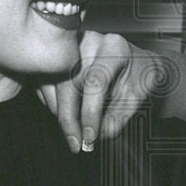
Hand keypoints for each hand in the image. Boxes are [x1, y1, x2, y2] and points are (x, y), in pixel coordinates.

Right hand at [39, 31, 164, 152]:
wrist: (136, 60)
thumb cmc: (140, 76)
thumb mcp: (138, 97)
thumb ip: (119, 116)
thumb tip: (98, 136)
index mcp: (115, 47)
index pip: (96, 80)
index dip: (90, 112)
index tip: (89, 137)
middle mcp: (90, 41)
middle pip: (68, 81)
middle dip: (69, 118)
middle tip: (76, 144)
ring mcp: (70, 46)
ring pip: (51, 82)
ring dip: (58, 112)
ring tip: (73, 132)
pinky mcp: (58, 56)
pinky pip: (45, 81)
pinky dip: (51, 103)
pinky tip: (66, 116)